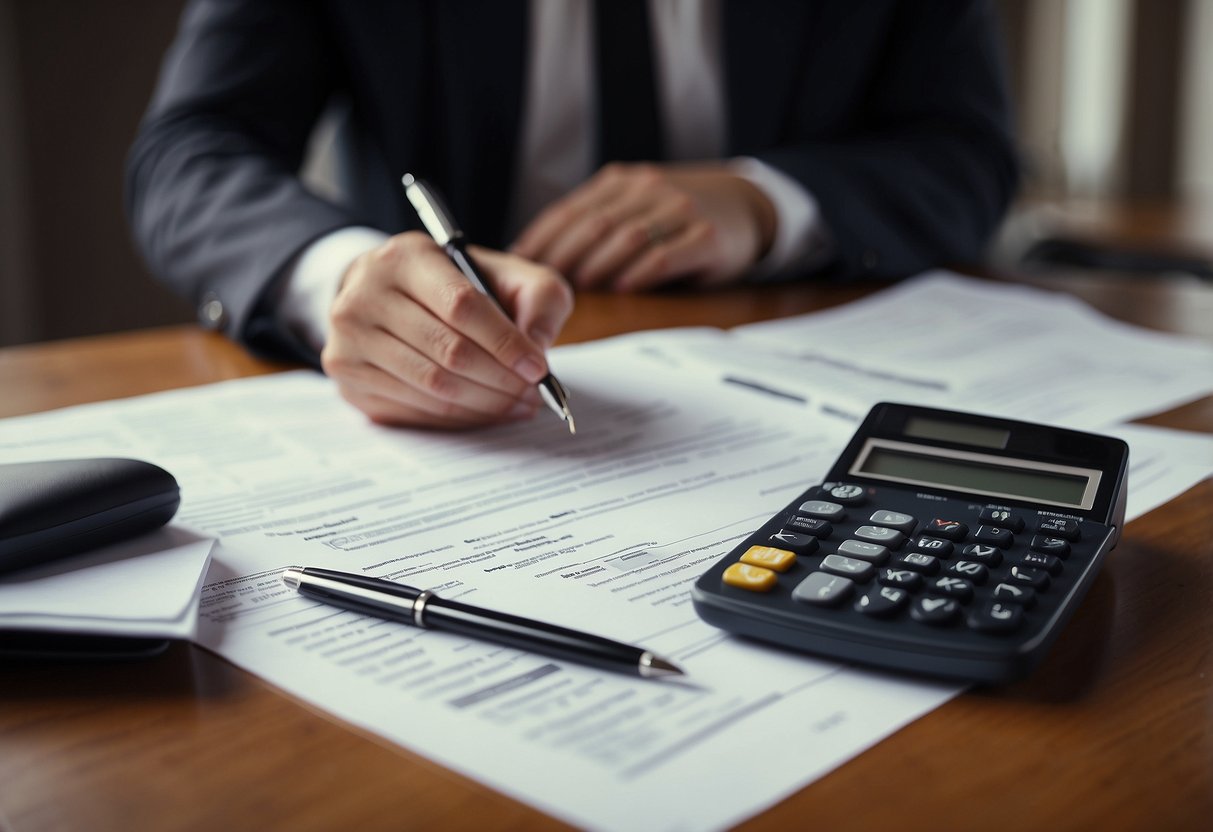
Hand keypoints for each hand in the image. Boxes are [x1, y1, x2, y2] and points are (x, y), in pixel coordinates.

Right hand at [321, 232, 572, 428]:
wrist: (391, 297)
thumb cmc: (456, 287)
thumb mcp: (505, 274)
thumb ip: (538, 299)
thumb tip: (537, 347)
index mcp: (406, 257)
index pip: (461, 305)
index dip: (505, 342)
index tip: (538, 368)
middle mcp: (365, 294)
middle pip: (448, 351)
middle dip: (501, 380)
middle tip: (533, 394)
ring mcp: (349, 338)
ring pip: (432, 386)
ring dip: (485, 404)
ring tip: (518, 405)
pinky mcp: (347, 376)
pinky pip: (413, 409)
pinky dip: (459, 417)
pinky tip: (485, 412)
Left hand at [511, 163, 775, 290]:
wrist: (747, 206)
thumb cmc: (678, 216)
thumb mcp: (636, 204)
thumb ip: (596, 222)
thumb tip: (539, 257)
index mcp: (623, 181)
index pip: (572, 208)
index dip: (543, 236)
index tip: (519, 261)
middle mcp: (648, 189)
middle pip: (595, 223)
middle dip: (564, 255)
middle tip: (544, 284)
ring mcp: (680, 210)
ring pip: (627, 238)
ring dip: (597, 266)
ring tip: (577, 290)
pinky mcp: (706, 236)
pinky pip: (665, 256)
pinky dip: (639, 273)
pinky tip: (622, 288)